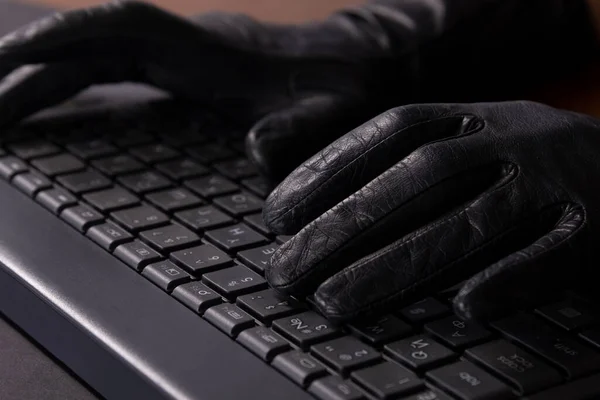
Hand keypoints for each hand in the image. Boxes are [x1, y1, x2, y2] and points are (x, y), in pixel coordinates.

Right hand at [0, 0, 594, 182]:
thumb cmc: (348, 89)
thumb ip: (299, 132)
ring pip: (97, 60)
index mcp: (209, 49)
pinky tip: (61, 114)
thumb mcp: (331, 115)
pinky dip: (80, 91)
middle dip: (32, 71)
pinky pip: (118, 76)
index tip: (14, 57)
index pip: (123, 28)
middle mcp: (185, 45)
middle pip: (91, 46)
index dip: (67, 36)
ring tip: (0, 115)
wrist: (366, 69)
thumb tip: (258, 153)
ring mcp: (182, 58)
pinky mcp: (187, 74)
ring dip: (47, 83)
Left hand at [263, 101, 599, 322]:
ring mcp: (556, 178)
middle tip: (288, 271)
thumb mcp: (470, 147)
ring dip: (397, 266)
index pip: (389, 135)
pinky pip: (551, 255)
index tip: (277, 215)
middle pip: (416, 180)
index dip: (328, 171)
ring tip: (335, 302)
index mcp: (473, 117)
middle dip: (344, 228)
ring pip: (469, 222)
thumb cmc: (524, 166)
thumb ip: (410, 171)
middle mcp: (511, 137)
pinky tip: (461, 309)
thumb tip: (322, 215)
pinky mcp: (598, 225)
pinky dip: (507, 280)